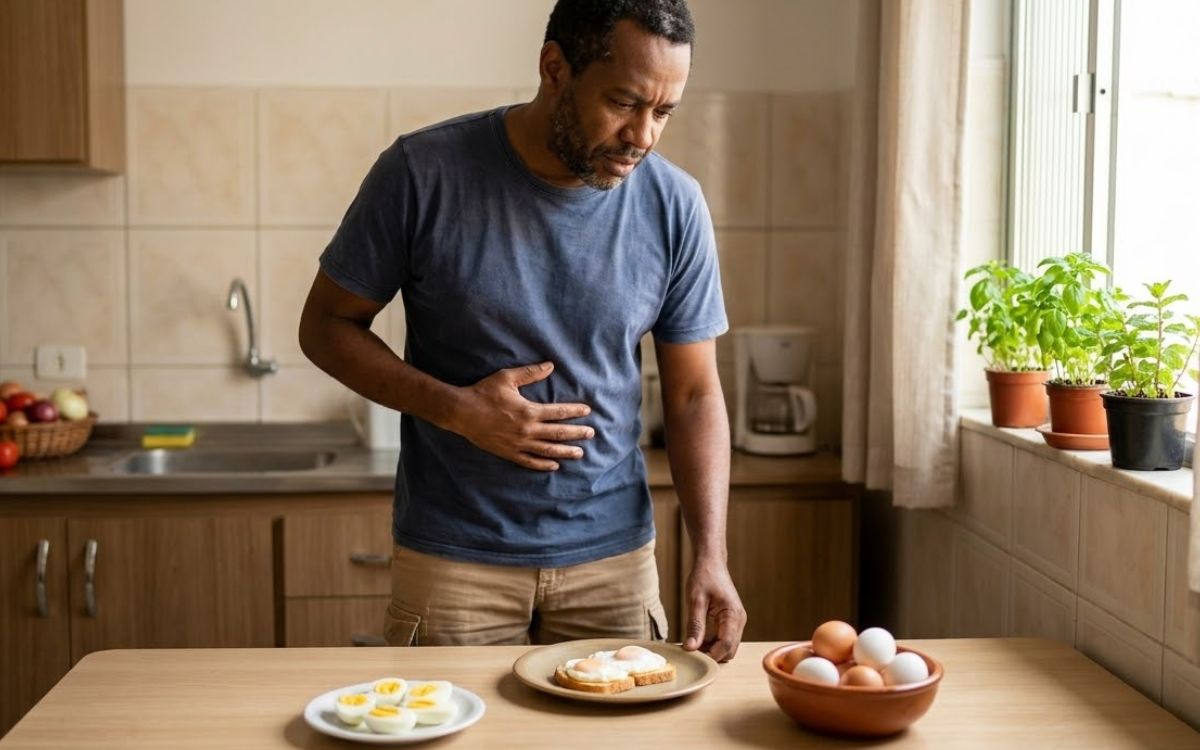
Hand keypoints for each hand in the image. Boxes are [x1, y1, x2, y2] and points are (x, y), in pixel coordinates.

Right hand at [452, 361, 593, 470]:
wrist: (461, 412)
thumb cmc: (483, 392)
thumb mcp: (507, 378)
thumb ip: (530, 373)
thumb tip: (551, 365)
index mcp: (528, 411)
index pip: (558, 412)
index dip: (574, 412)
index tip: (587, 411)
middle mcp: (527, 430)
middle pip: (558, 433)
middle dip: (577, 433)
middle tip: (591, 434)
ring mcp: (518, 444)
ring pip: (547, 450)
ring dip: (565, 452)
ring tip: (580, 453)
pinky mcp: (508, 453)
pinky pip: (530, 462)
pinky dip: (543, 465)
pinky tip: (554, 465)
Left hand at [682, 560, 745, 662]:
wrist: (711, 563)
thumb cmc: (704, 577)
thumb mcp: (695, 600)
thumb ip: (694, 625)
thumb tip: (690, 648)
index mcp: (733, 615)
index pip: (726, 645)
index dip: (710, 655)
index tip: (692, 656)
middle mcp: (739, 621)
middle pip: (729, 650)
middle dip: (711, 654)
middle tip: (691, 651)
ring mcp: (737, 621)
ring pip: (728, 647)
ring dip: (712, 650)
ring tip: (693, 644)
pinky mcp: (732, 621)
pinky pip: (725, 639)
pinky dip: (713, 643)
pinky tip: (699, 639)